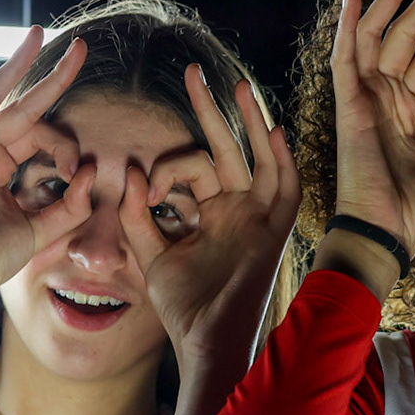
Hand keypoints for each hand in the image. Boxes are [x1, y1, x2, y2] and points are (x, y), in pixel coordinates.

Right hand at [0, 27, 95, 309]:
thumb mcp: (41, 230)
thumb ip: (71, 205)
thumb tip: (95, 169)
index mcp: (2, 167)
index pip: (41, 136)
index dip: (65, 147)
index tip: (76, 174)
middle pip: (21, 105)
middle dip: (51, 77)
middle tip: (80, 49)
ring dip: (13, 66)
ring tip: (37, 36)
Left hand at [120, 65, 298, 363]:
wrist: (206, 341)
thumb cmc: (183, 307)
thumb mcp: (151, 254)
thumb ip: (137, 215)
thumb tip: (131, 169)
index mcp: (209, 213)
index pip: (191, 167)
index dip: (165, 169)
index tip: (144, 187)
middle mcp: (236, 209)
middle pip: (226, 148)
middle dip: (210, 110)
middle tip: (192, 73)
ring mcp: (256, 218)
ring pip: (258, 158)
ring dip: (250, 123)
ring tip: (238, 87)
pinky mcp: (272, 232)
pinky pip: (283, 190)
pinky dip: (280, 163)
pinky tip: (271, 132)